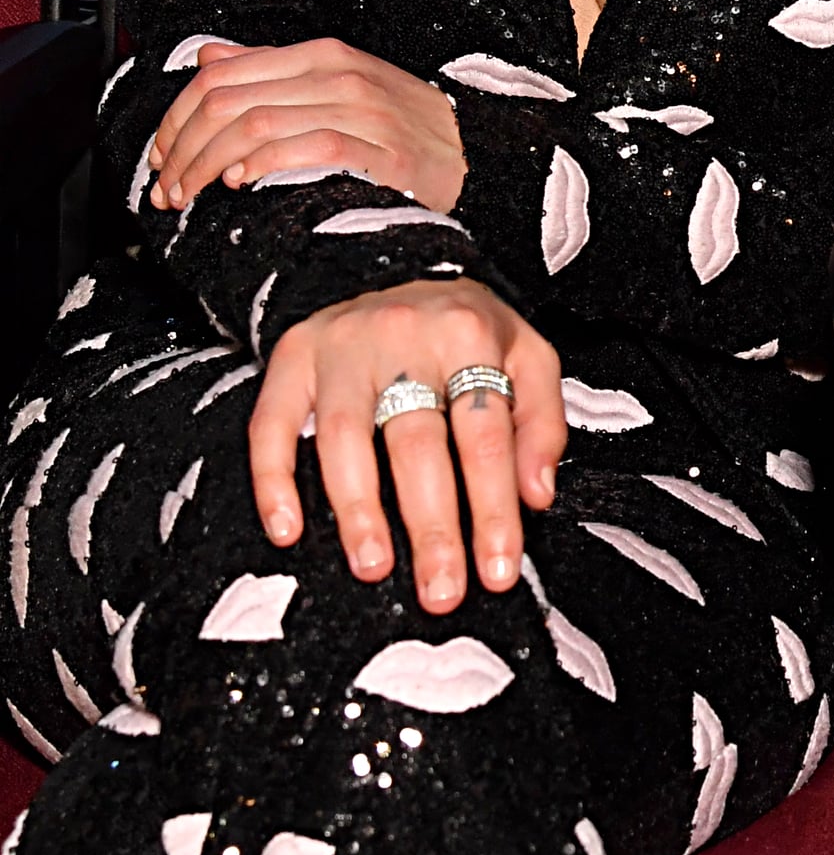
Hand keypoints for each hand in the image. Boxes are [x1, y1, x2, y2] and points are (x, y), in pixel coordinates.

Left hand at [150, 36, 466, 213]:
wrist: (482, 154)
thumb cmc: (407, 128)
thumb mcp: (339, 84)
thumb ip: (272, 70)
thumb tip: (209, 57)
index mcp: (323, 55)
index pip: (222, 74)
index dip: (177, 117)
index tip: (162, 154)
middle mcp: (338, 75)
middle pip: (229, 102)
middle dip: (183, 149)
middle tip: (167, 186)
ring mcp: (362, 111)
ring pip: (256, 126)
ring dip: (208, 166)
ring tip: (191, 195)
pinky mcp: (382, 151)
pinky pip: (307, 150)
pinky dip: (264, 165)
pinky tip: (241, 184)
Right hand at [249, 277, 565, 613]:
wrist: (397, 261)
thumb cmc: (469, 331)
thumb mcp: (528, 356)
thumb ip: (541, 422)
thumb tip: (537, 496)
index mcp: (469, 334)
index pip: (484, 435)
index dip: (493, 509)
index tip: (497, 572)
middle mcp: (401, 335)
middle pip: (416, 442)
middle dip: (431, 526)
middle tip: (441, 593)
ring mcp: (340, 345)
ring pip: (343, 435)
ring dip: (357, 509)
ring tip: (374, 569)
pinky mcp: (292, 356)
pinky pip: (270, 422)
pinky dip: (273, 478)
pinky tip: (287, 530)